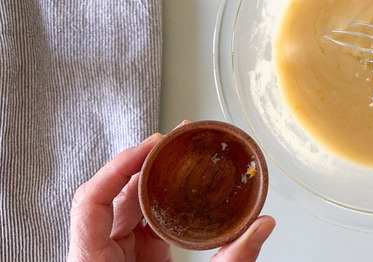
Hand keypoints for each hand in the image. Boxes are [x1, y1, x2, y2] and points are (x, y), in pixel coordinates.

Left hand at [68, 124, 274, 261]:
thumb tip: (262, 226)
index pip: (91, 201)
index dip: (119, 166)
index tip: (152, 147)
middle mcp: (96, 255)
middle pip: (114, 195)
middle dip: (146, 163)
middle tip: (176, 140)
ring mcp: (113, 255)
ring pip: (127, 205)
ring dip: (154, 179)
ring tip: (180, 155)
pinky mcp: (130, 258)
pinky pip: (141, 220)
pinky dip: (161, 201)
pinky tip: (181, 187)